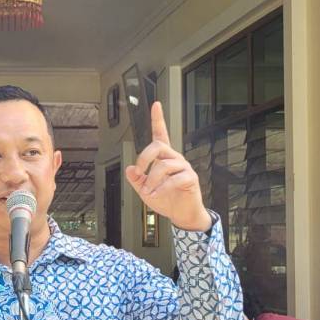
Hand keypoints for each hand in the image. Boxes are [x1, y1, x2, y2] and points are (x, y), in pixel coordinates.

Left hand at [125, 101, 211, 231]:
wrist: (181, 215)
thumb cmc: (166, 199)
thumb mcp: (145, 190)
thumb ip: (136, 180)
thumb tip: (129, 169)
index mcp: (163, 158)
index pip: (161, 134)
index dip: (158, 119)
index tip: (156, 105)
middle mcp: (174, 158)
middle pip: (158, 145)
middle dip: (144, 158)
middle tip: (139, 173)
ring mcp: (183, 167)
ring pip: (163, 165)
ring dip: (151, 180)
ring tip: (148, 192)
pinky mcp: (190, 178)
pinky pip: (174, 179)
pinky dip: (162, 188)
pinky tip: (157, 195)